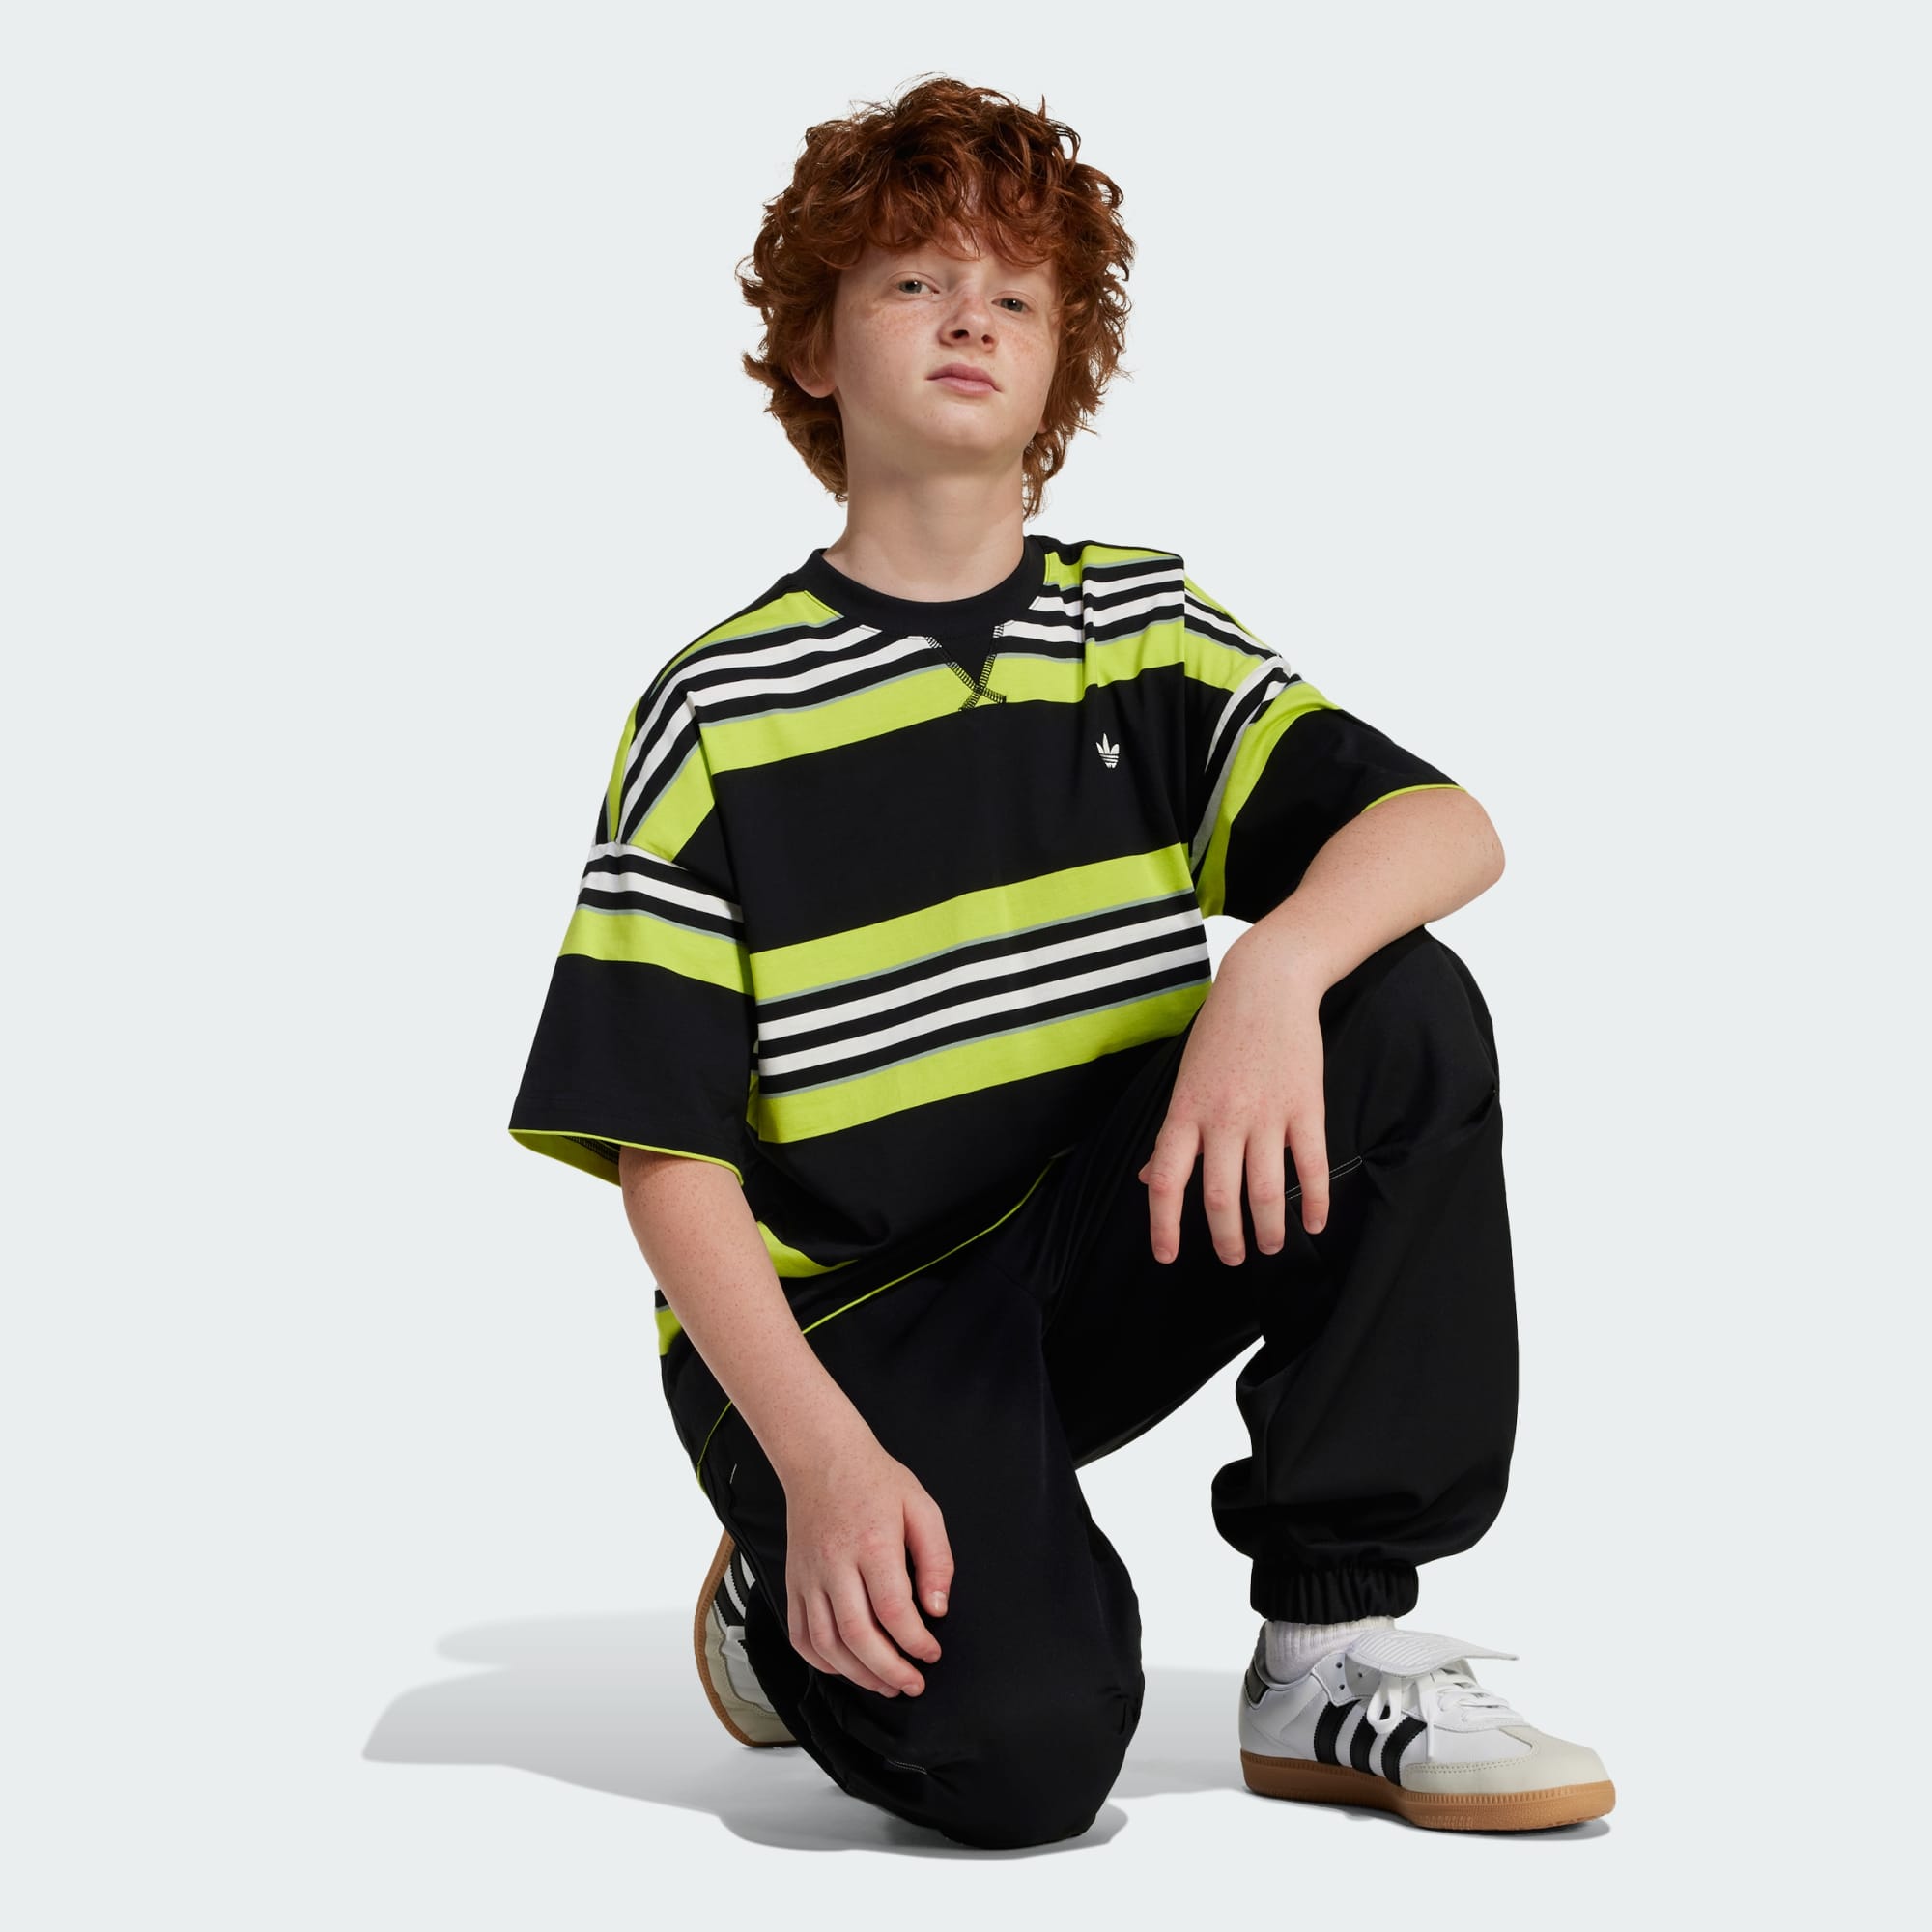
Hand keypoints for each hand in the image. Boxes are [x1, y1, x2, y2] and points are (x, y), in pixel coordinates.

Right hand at [780, 1427, 951, 1698]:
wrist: (822, 1458)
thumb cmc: (875, 1481)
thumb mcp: (922, 1508)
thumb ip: (936, 1560)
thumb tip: (937, 1608)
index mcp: (872, 1544)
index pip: (893, 1610)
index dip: (915, 1642)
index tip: (932, 1653)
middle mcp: (835, 1563)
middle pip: (857, 1635)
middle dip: (888, 1670)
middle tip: (912, 1683)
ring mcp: (808, 1575)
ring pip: (825, 1642)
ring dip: (856, 1674)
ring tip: (884, 1684)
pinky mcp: (793, 1581)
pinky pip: (799, 1634)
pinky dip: (820, 1660)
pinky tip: (845, 1667)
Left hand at [1136, 956, 1330, 1264]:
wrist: (1268, 983)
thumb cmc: (1221, 1032)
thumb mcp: (1184, 1078)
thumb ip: (1172, 1133)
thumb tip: (1149, 1178)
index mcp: (1185, 1111)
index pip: (1166, 1180)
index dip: (1164, 1225)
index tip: (1168, 1256)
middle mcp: (1223, 1118)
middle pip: (1220, 1196)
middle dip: (1226, 1238)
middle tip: (1233, 1257)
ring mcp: (1267, 1113)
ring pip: (1267, 1190)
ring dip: (1269, 1228)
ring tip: (1270, 1246)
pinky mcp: (1306, 1106)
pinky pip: (1312, 1165)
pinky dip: (1315, 1201)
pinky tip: (1313, 1223)